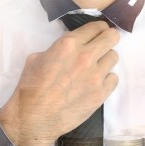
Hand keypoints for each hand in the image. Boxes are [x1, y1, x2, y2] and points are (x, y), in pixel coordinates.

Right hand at [0, 21, 118, 145]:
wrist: (34, 118)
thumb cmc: (31, 88)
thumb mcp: (37, 58)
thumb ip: (57, 49)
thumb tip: (69, 49)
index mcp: (68, 45)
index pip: (95, 27)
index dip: (100, 28)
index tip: (101, 31)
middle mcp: (85, 57)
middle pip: (111, 38)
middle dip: (110, 38)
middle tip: (106, 43)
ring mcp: (95, 75)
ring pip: (114, 57)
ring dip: (106, 60)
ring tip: (97, 67)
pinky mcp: (101, 93)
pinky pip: (114, 78)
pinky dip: (107, 79)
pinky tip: (97, 83)